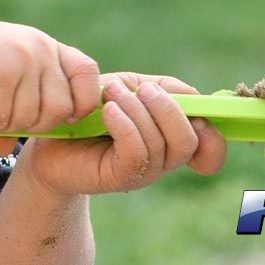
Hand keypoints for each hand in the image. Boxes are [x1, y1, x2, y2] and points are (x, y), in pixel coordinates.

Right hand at [0, 10, 100, 154]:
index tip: (61, 115)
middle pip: (60, 110)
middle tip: (0, 116)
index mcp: (46, 46)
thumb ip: (13, 107)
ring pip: (30, 119)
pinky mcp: (1, 76)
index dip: (82, 101)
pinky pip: (0, 121)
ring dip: (0, 124)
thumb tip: (5, 150)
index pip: (88, 74)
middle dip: (32, 124)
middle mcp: (40, 51)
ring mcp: (22, 62)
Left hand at [17, 72, 226, 194]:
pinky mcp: (119, 177)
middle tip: (137, 90)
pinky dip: (125, 125)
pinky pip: (136, 152)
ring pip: (161, 143)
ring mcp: (142, 172)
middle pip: (188, 140)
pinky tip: (107, 111)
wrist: (50, 135)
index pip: (211, 148)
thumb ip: (166, 88)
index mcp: (170, 138)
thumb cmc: (92, 108)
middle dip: (166, 108)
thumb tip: (195, 97)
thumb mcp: (131, 87)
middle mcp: (162, 160)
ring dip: (137, 109)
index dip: (213, 133)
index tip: (193, 112)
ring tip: (110, 94)